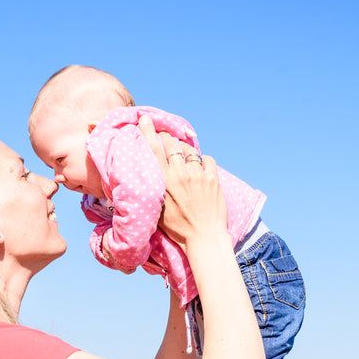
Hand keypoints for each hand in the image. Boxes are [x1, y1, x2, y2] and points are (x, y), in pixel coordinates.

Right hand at [136, 115, 226, 250]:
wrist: (204, 238)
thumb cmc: (178, 229)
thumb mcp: (157, 211)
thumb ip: (153, 191)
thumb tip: (147, 179)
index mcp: (164, 182)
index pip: (153, 150)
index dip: (148, 132)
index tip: (145, 119)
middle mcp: (181, 175)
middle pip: (171, 144)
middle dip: (167, 138)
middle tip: (165, 139)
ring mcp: (198, 176)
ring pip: (189, 150)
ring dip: (184, 149)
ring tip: (182, 154)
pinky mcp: (213, 179)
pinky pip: (207, 159)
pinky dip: (202, 160)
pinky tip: (200, 166)